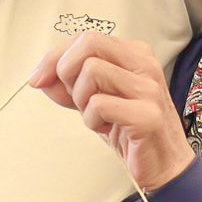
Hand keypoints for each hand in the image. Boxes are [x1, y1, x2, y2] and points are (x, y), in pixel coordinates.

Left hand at [30, 33, 193, 190]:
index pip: (85, 38)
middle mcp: (144, 65)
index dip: (54, 57)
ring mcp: (148, 88)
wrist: (163, 164)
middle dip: (66, 70)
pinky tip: (106, 128)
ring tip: (96, 116)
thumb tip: (40, 77)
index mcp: (134, 54)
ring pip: (92, 71)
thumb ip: (68, 85)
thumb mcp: (92, 100)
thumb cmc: (128, 129)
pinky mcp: (147, 115)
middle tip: (73, 98)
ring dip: (81, 100)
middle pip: (89, 44)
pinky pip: (99, 104)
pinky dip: (91, 119)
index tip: (38, 78)